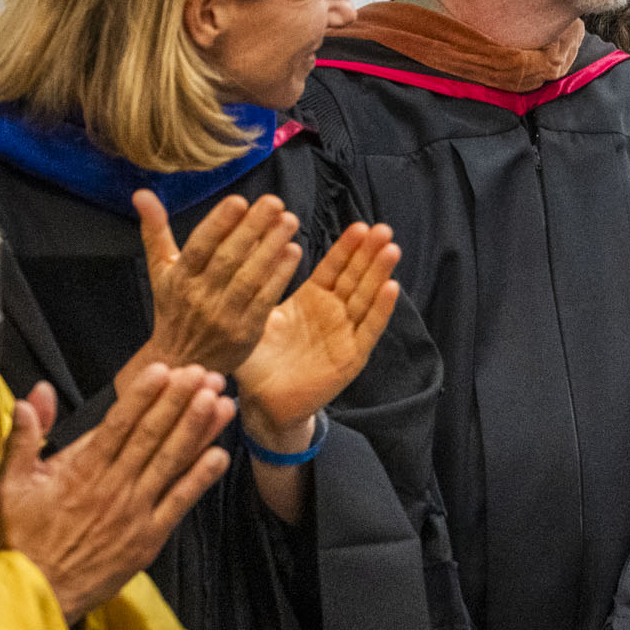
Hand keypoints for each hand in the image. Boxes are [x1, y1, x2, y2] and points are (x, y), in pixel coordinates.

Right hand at [0, 362, 234, 621]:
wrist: (37, 592)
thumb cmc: (24, 538)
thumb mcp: (11, 484)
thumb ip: (24, 437)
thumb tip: (32, 396)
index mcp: (80, 471)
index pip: (117, 424)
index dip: (143, 395)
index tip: (163, 369)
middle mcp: (112, 486)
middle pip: (152, 436)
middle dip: (179, 401)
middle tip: (203, 373)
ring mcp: (134, 512)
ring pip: (171, 462)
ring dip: (197, 430)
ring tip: (220, 401)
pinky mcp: (148, 537)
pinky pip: (179, 502)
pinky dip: (201, 478)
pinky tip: (221, 454)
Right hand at [135, 190, 302, 373]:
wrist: (181, 363)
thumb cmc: (173, 309)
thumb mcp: (160, 271)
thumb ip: (155, 231)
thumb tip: (141, 192)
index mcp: (178, 279)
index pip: (198, 247)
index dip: (218, 224)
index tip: (239, 200)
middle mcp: (198, 297)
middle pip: (227, 258)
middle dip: (252, 228)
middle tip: (275, 202)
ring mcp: (222, 316)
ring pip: (248, 277)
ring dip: (271, 247)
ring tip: (289, 221)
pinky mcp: (244, 333)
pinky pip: (264, 300)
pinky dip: (280, 276)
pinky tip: (293, 252)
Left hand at [232, 222, 400, 455]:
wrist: (264, 403)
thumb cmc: (258, 362)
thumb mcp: (256, 320)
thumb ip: (254, 292)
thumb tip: (239, 257)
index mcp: (311, 300)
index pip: (333, 268)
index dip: (347, 248)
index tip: (360, 226)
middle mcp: (332, 313)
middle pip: (355, 277)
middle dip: (369, 253)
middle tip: (382, 229)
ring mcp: (345, 334)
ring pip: (365, 298)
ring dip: (379, 274)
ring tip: (391, 249)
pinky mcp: (351, 357)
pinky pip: (368, 330)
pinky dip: (380, 310)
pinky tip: (391, 288)